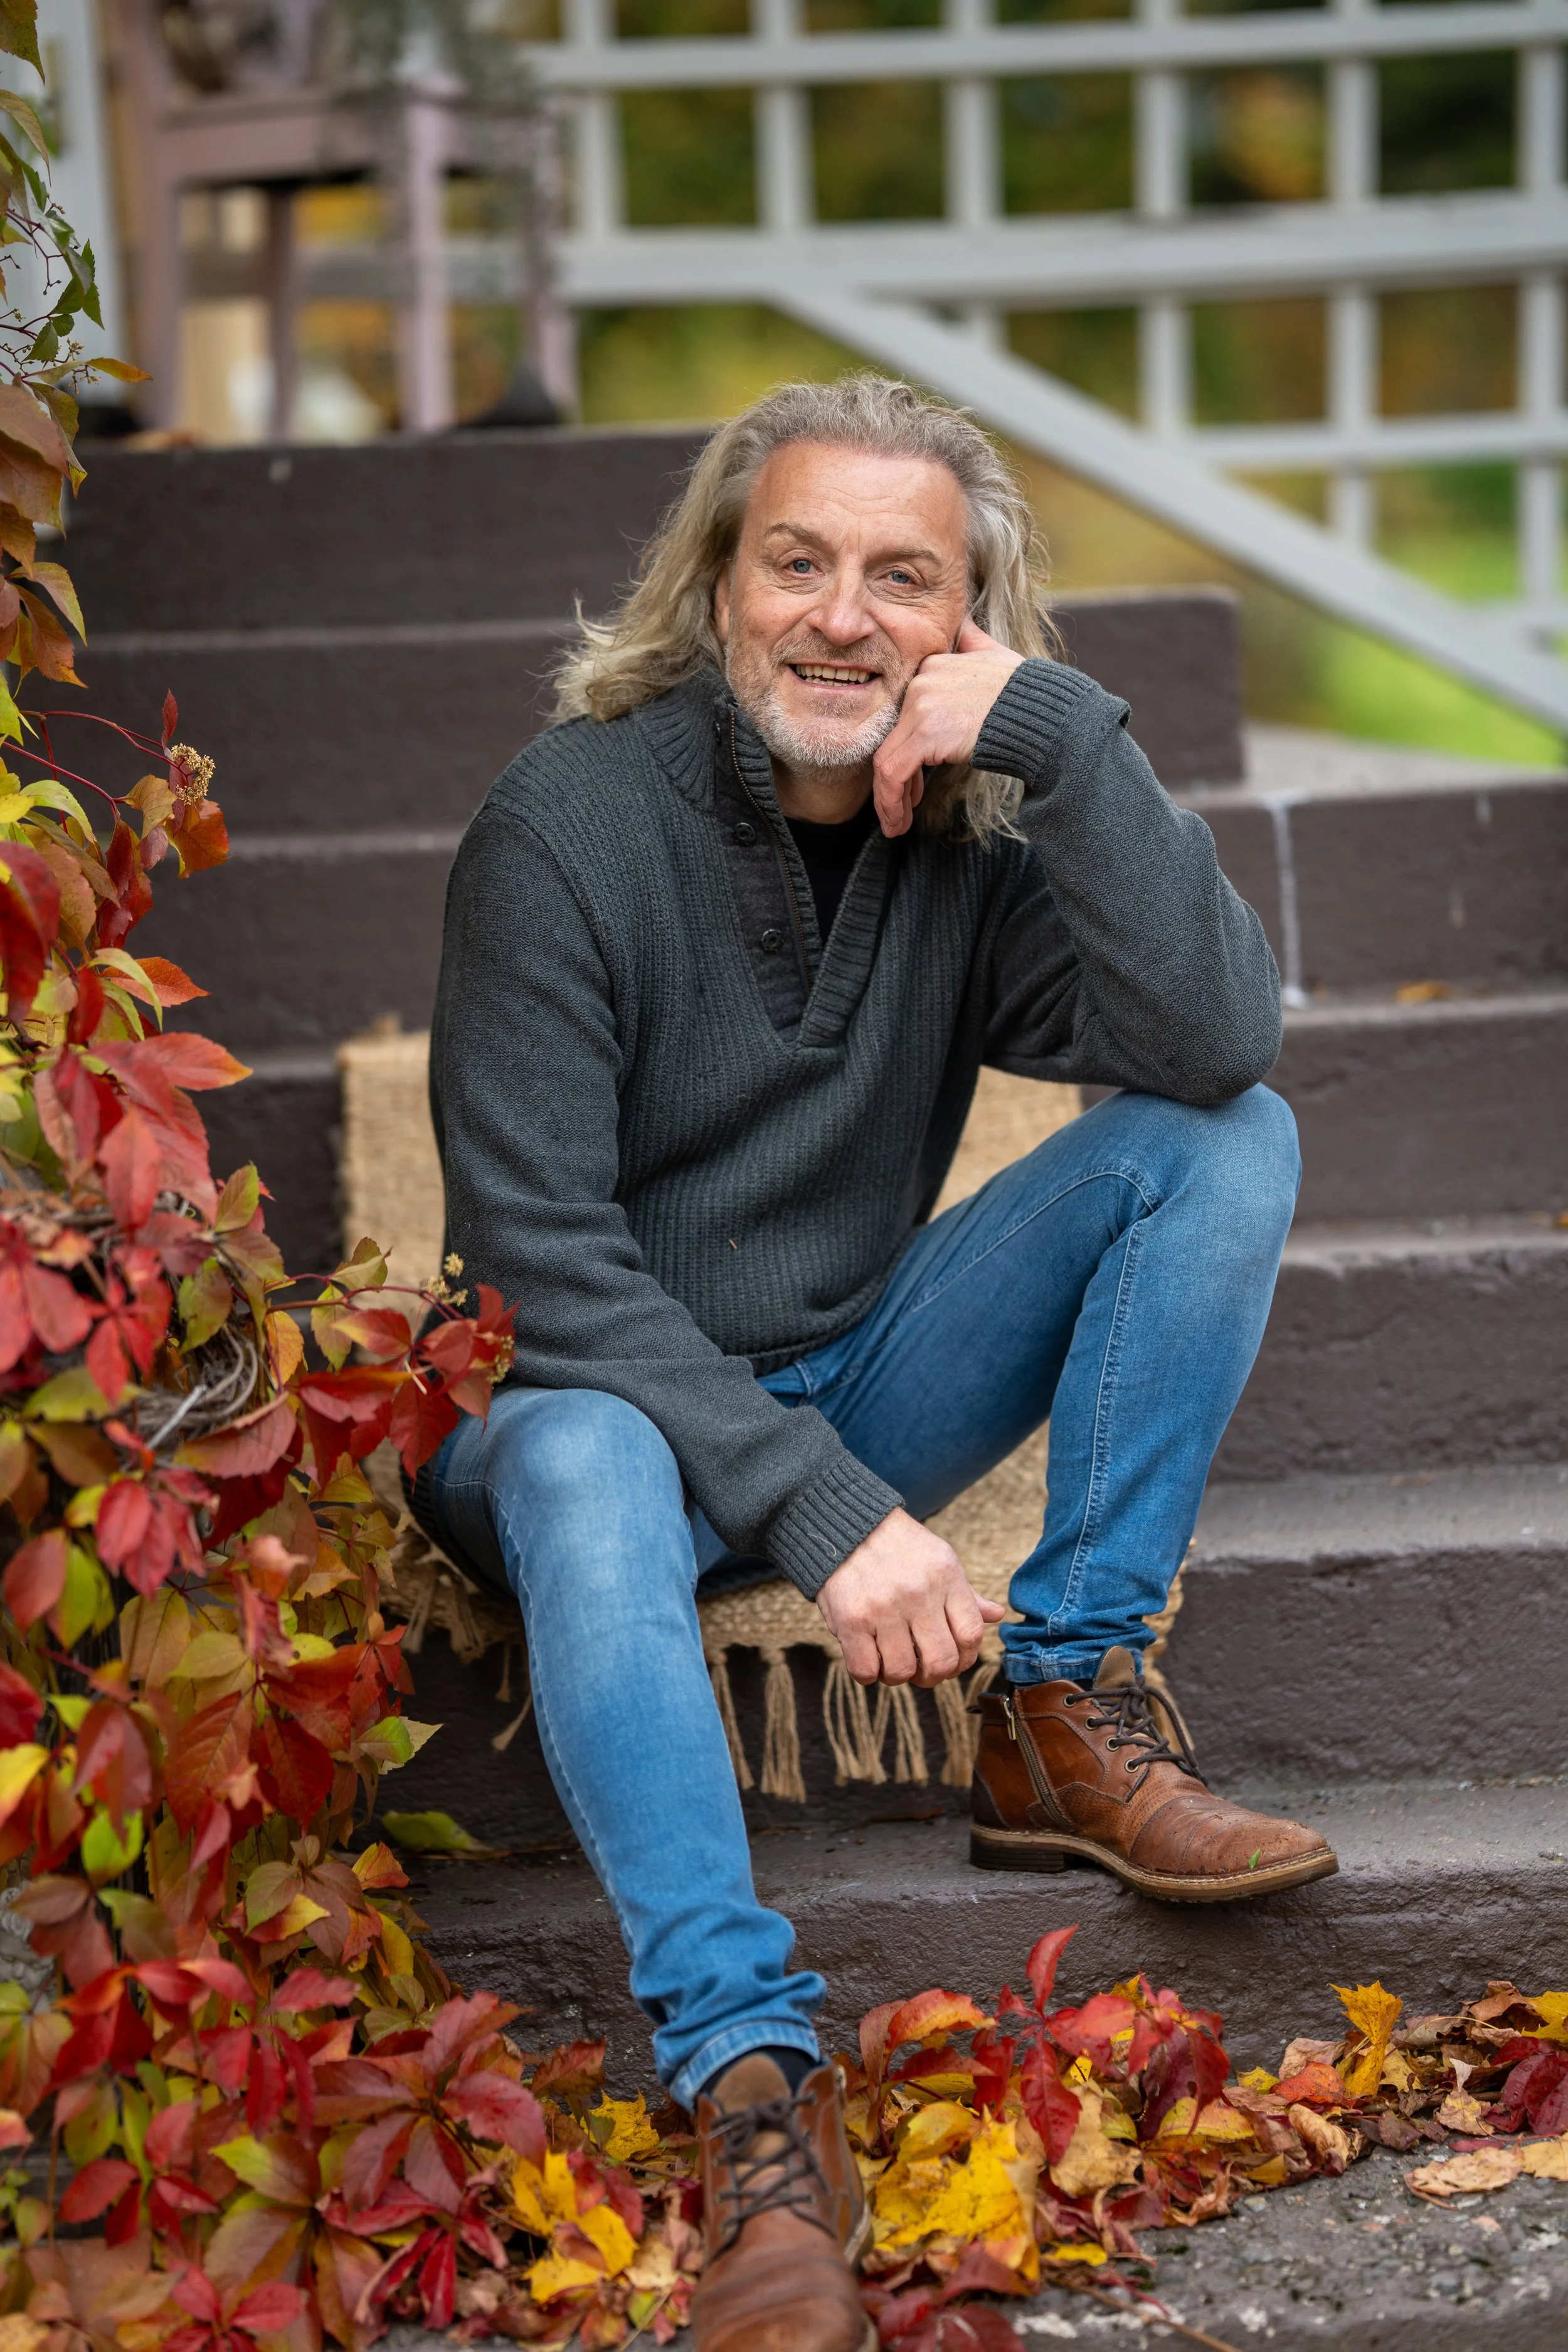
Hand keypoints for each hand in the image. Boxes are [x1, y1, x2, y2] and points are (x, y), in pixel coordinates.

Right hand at [816, 1507, 1007, 1687]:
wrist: (846, 1526)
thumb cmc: (899, 1547)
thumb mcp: (940, 1559)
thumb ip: (965, 1594)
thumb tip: (996, 1615)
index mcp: (946, 1577)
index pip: (971, 1635)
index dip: (966, 1658)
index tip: (953, 1659)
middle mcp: (918, 1594)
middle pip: (941, 1662)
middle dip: (933, 1675)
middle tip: (922, 1669)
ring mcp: (883, 1608)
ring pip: (902, 1671)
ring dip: (898, 1675)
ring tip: (891, 1659)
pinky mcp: (851, 1619)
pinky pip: (866, 1670)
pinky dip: (869, 1673)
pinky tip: (869, 1657)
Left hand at [872, 618, 1024, 837]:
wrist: (1045, 714)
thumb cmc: (1029, 695)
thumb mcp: (996, 657)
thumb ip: (974, 644)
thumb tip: (965, 628)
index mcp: (934, 665)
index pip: (906, 715)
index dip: (907, 751)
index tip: (913, 780)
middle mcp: (922, 680)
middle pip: (894, 738)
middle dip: (897, 779)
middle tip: (901, 808)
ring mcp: (920, 705)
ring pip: (887, 759)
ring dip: (889, 799)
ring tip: (896, 825)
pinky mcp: (924, 732)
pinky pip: (893, 773)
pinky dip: (891, 802)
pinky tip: (899, 823)